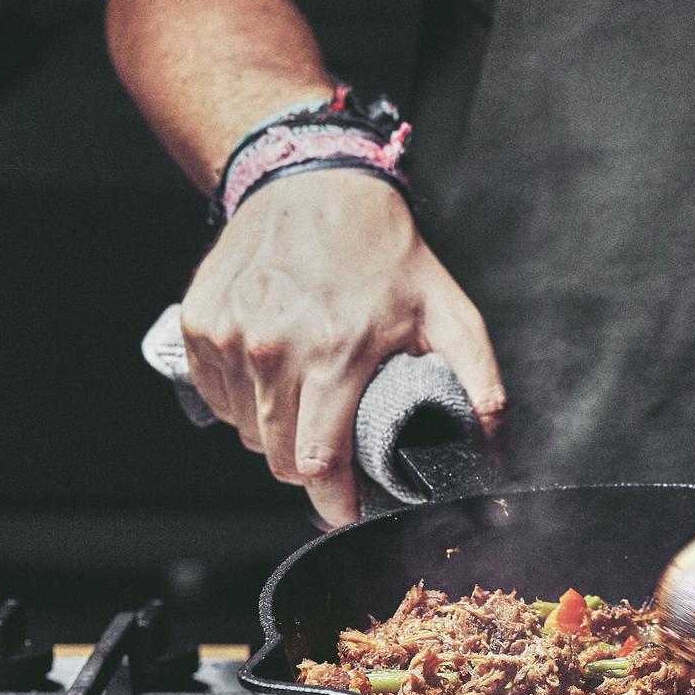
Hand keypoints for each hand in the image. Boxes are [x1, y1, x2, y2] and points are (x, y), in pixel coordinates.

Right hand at [180, 170, 506, 525]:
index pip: (318, 463)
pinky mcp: (199, 324)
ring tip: (312, 396)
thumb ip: (480, 383)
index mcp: (335, 354)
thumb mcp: (450, 311)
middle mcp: (272, 348)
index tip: (348, 512)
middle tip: (339, 446)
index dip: (334, 502)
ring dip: (278, 432)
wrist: (312, 182)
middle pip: (278, 457)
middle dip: (311, 470)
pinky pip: (219, 397)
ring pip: (247, 431)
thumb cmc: (384, 248)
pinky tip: (278, 372)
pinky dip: (246, 400)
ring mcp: (229, 336)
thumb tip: (494, 450)